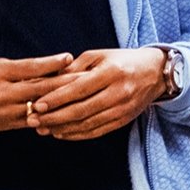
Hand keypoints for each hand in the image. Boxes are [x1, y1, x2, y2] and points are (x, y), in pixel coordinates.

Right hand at [0, 54, 74, 133]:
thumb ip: (19, 68)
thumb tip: (50, 67)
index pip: (29, 68)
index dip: (51, 63)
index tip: (69, 57)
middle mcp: (1, 94)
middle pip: (39, 89)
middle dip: (65, 83)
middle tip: (86, 78)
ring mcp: (4, 112)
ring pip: (39, 108)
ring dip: (62, 102)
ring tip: (82, 96)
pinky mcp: (6, 125)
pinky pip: (33, 121)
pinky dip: (50, 116)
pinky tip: (66, 112)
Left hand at [28, 48, 167, 140]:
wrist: (156, 74)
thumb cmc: (123, 61)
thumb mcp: (100, 55)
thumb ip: (74, 67)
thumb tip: (49, 79)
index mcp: (111, 73)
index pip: (79, 89)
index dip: (56, 99)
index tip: (37, 104)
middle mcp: (118, 93)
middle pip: (81, 110)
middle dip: (54, 117)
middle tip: (33, 120)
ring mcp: (122, 109)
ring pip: (87, 124)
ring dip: (62, 128)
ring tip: (42, 129)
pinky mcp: (124, 121)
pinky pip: (97, 131)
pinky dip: (77, 135)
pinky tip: (61, 133)